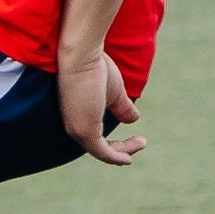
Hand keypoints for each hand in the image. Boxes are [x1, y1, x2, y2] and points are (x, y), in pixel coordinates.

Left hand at [59, 51, 144, 165]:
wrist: (82, 55)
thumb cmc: (93, 67)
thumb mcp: (113, 92)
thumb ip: (121, 107)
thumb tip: (133, 120)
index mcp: (76, 116)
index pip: (94, 137)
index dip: (115, 141)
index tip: (135, 138)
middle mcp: (73, 125)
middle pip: (98, 147)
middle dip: (120, 149)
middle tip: (141, 142)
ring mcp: (77, 129)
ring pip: (102, 151)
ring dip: (124, 151)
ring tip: (141, 143)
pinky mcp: (85, 130)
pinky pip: (103, 153)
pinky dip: (117, 157)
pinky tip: (129, 158)